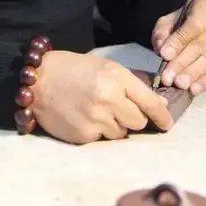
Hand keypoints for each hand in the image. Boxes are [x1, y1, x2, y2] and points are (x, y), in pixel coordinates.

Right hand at [32, 51, 172, 144]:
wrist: (38, 80)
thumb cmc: (73, 69)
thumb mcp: (104, 66)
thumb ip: (129, 84)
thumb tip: (158, 104)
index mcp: (115, 76)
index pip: (149, 101)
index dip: (162, 115)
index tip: (167, 123)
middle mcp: (108, 98)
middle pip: (139, 121)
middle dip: (133, 118)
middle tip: (118, 109)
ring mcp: (96, 118)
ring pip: (121, 133)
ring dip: (114, 125)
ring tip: (96, 111)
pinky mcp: (84, 135)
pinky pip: (102, 139)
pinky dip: (97, 131)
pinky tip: (84, 117)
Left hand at [151, 0, 205, 95]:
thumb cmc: (186, 22)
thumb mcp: (170, 21)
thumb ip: (163, 33)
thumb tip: (162, 49)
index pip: (193, 25)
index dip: (179, 41)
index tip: (164, 55)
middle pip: (201, 45)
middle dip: (182, 63)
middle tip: (168, 77)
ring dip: (193, 74)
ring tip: (179, 84)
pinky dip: (205, 80)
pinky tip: (193, 88)